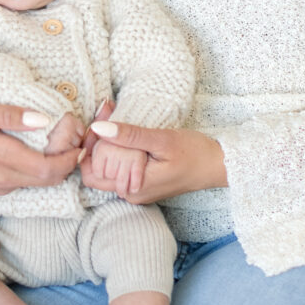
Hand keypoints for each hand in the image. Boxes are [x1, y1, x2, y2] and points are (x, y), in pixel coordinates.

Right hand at [0, 99, 80, 194]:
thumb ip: (11, 115)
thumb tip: (43, 120)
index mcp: (0, 156)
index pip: (47, 168)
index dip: (70, 158)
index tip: (81, 141)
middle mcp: (3, 177)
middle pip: (49, 179)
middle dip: (69, 162)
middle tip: (78, 140)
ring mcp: (0, 184)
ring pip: (41, 182)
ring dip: (58, 167)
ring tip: (65, 142)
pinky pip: (29, 182)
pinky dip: (44, 170)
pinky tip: (45, 151)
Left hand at [80, 121, 226, 202]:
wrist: (217, 165)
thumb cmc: (194, 153)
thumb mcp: (162, 140)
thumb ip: (130, 135)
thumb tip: (97, 128)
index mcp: (133, 187)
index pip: (91, 173)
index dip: (87, 148)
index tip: (95, 122)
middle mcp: (131, 194)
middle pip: (97, 169)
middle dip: (95, 140)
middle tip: (105, 111)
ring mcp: (136, 190)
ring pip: (108, 167)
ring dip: (106, 142)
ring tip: (112, 113)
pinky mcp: (141, 182)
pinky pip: (120, 167)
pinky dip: (118, 148)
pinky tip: (122, 128)